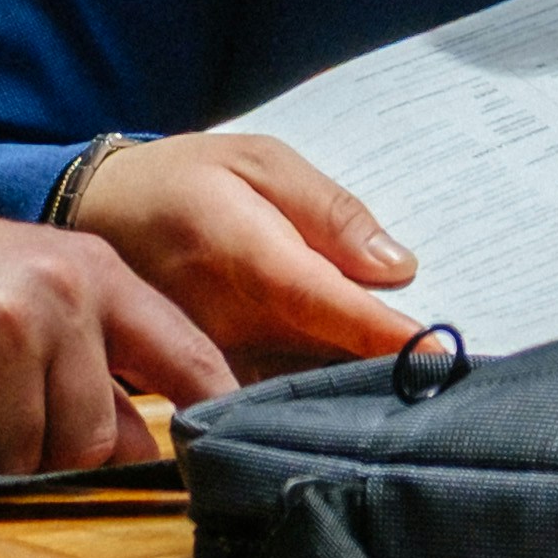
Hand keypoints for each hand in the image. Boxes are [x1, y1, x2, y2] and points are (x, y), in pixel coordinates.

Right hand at [0, 178, 240, 468]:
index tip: (233, 460)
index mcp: (92, 271)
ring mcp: (9, 321)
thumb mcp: (12, 287)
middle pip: (89, 443)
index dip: (215, 416)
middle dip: (23, 447)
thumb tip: (135, 445)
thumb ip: (80, 355)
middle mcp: (63, 291)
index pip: (188, 357)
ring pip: (17, 458)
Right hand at [74, 132, 425, 365]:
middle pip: (324, 360)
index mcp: (244, 253)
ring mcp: (217, 358)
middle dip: (388, 370)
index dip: (384, 334)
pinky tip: (366, 390)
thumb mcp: (260, 162)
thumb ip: (328, 210)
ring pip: (303, 389)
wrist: (99, 215)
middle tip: (459, 378)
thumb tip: (397, 265)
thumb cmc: (187, 179)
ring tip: (426, 390)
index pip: (327, 305)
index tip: (440, 354)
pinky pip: (276, 396)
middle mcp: (229, 319)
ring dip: (359, 389)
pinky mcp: (210, 379)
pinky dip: (322, 394)